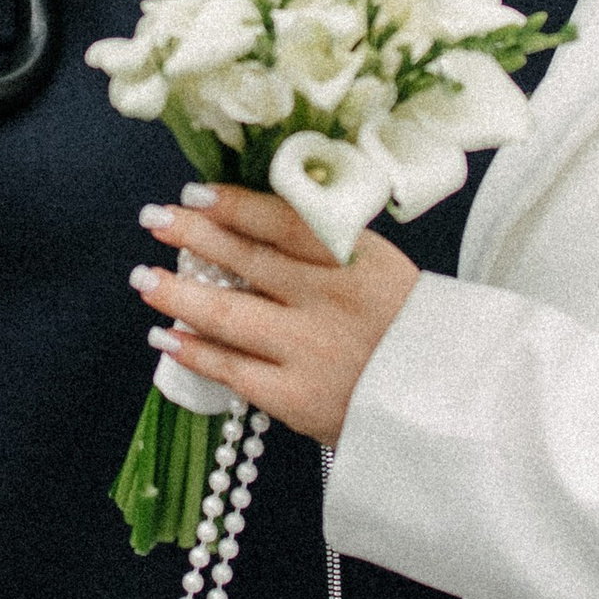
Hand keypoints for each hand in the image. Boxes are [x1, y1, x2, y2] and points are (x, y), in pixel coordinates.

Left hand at [132, 183, 420, 449]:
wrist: (453, 405)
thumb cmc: (413, 333)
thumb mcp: (384, 271)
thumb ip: (330, 248)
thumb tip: (254, 219)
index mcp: (358, 261)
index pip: (283, 222)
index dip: (233, 205)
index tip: (195, 193)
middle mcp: (330, 302)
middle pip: (247, 261)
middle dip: (193, 236)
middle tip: (154, 218)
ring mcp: (310, 351)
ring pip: (228, 314)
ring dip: (178, 293)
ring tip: (145, 277)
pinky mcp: (297, 399)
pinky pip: (232, 370)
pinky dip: (195, 351)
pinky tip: (167, 336)